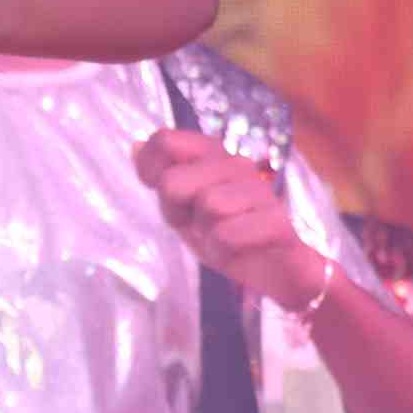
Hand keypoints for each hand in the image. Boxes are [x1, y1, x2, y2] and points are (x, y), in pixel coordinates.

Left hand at [132, 128, 330, 310]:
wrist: (277, 270)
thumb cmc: (227, 233)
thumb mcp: (185, 208)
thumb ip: (162, 177)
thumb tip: (135, 145)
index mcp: (211, 155)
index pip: (164, 142)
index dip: (151, 172)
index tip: (169, 197)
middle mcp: (236, 165)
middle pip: (174, 183)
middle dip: (177, 213)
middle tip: (198, 225)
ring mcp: (260, 191)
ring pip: (207, 207)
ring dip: (205, 235)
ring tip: (220, 239)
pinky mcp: (277, 222)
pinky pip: (228, 235)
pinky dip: (223, 251)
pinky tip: (234, 252)